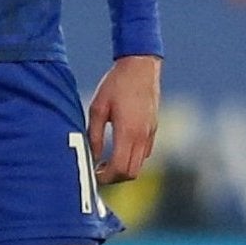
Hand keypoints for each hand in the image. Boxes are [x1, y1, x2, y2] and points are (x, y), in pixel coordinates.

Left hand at [86, 54, 160, 184]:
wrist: (140, 67)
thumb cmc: (115, 85)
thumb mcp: (97, 108)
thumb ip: (94, 134)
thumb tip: (92, 156)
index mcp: (128, 132)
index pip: (120, 168)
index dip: (105, 178)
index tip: (92, 175)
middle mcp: (142, 136)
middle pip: (131, 172)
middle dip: (113, 178)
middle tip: (97, 172)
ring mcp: (150, 133)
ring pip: (139, 165)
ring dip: (122, 169)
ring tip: (103, 162)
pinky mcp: (153, 129)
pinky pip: (144, 153)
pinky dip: (131, 159)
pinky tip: (116, 150)